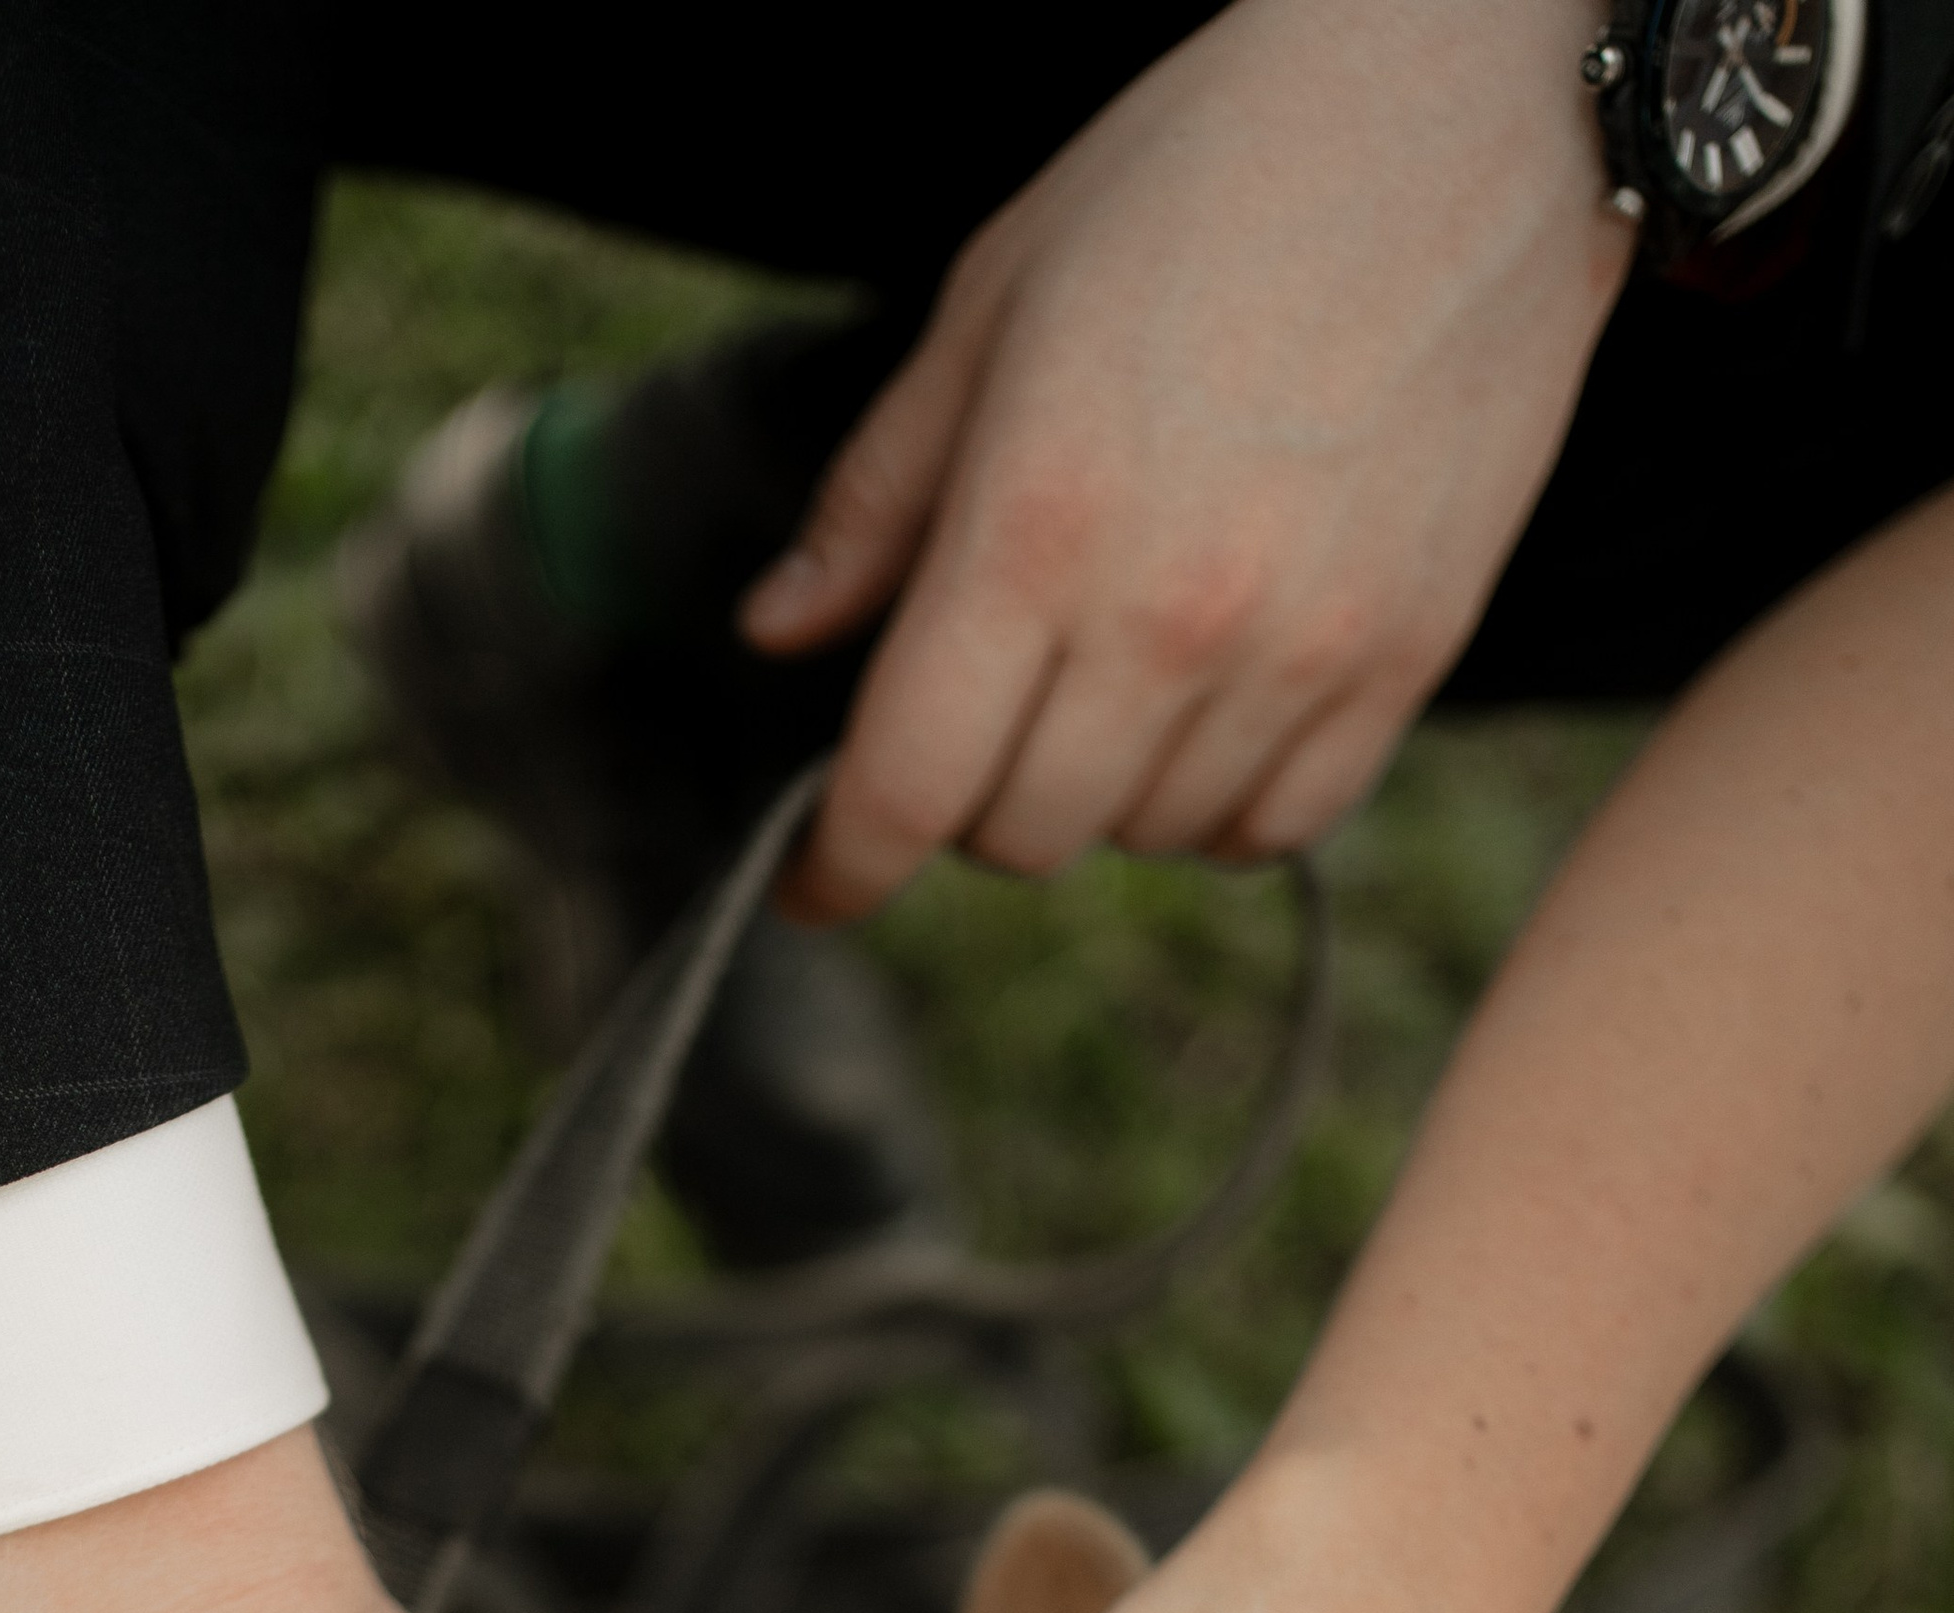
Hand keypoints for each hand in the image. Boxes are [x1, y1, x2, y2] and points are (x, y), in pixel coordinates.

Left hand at [746, 0, 1630, 908]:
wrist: (1457, 102)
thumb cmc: (1198, 174)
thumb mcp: (994, 303)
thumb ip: (881, 494)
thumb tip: (778, 631)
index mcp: (1035, 524)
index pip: (907, 786)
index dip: (842, 865)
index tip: (815, 887)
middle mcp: (1168, 614)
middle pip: (1021, 835)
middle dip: (974, 795)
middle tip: (990, 700)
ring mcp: (1301, 647)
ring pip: (1143, 837)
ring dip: (1100, 789)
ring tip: (1112, 665)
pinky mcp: (1409, 655)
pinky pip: (1275, 825)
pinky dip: (1217, 803)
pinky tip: (1208, 707)